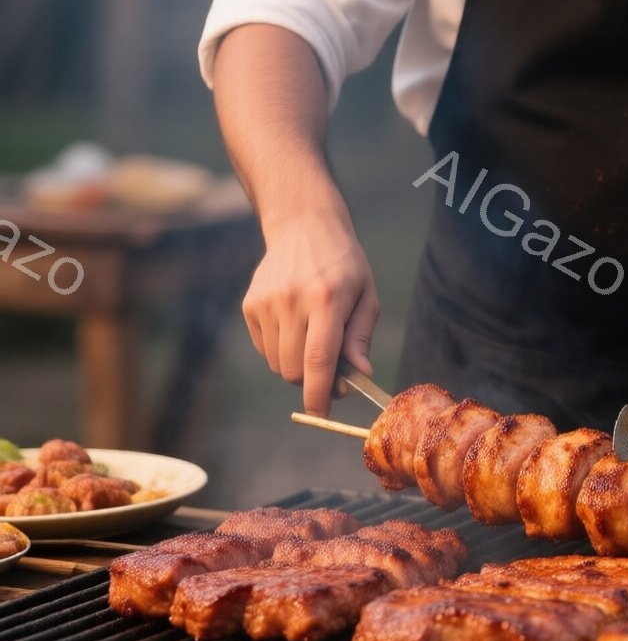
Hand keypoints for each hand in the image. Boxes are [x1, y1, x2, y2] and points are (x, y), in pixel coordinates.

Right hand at [241, 204, 379, 416]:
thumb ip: (360, 336)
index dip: (319, 394)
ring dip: (296, 366)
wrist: (302, 226)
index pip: (319, 359)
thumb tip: (360, 374)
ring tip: (311, 339)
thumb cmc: (343, 265)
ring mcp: (266, 303)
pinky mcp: (250, 305)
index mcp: (327, 299)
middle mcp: (292, 301)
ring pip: (277, 363)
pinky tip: (293, 326)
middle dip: (312, 381)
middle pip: (295, 369)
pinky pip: (264, 349)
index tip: (322, 413)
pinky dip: (279, 350)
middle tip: (330, 372)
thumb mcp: (365, 294)